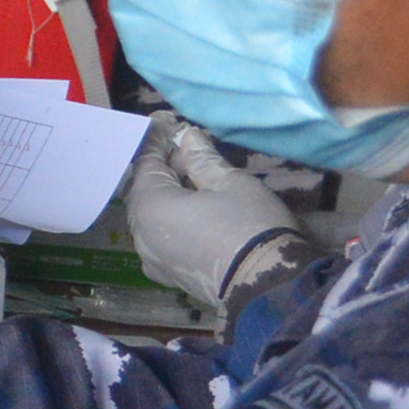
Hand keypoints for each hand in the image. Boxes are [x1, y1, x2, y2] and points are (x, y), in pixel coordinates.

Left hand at [124, 120, 303, 305]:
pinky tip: (193, 208)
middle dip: (163, 166)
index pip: (146, 163)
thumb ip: (202, 158)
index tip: (168, 121)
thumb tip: (188, 137)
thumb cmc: (249, 226)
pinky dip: (172, 218)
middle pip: (145, 190)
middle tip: (186, 147)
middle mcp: (141, 235)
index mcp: (149, 207)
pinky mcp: (169, 276)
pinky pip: (162, 238)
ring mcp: (152, 259)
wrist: (267, 287)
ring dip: (169, 193)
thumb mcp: (229, 182)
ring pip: (153, 215)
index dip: (158, 139)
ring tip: (194, 175)